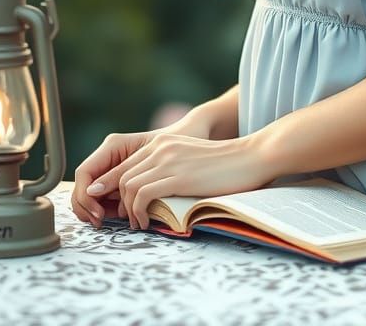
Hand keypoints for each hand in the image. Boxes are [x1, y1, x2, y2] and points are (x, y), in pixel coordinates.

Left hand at [71, 106, 216, 228]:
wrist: (250, 157)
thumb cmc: (225, 165)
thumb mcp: (189, 157)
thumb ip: (169, 165)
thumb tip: (151, 191)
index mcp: (163, 142)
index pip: (125, 164)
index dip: (115, 188)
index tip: (120, 208)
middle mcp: (161, 147)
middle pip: (121, 175)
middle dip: (118, 201)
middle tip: (128, 220)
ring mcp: (168, 160)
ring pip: (128, 186)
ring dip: (128, 210)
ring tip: (139, 223)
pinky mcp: (177, 177)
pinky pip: (143, 195)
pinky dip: (139, 212)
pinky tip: (147, 222)